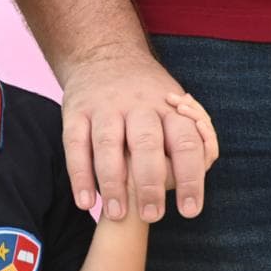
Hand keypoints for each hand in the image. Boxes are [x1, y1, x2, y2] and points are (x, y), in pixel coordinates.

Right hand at [59, 49, 210, 221]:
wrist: (104, 54)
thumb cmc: (149, 96)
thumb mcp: (177, 106)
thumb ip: (190, 139)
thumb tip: (195, 179)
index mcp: (170, 107)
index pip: (186, 143)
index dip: (190, 178)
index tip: (189, 210)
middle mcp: (138, 105)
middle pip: (147, 144)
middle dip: (150, 183)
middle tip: (152, 216)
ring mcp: (104, 108)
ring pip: (108, 145)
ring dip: (113, 182)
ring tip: (117, 214)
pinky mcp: (75, 112)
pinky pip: (75, 145)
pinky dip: (79, 175)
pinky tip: (85, 202)